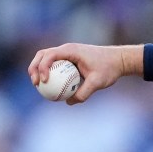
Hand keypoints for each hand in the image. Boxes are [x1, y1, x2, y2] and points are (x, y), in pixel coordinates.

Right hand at [28, 43, 142, 103]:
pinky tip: (50, 88)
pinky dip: (49, 73)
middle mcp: (66, 49)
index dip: (42, 67)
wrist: (118, 60)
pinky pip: (55, 65)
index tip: (45, 81)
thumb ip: (84, 92)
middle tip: (35, 83)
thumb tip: (69, 102)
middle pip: (42, 55)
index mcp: (71, 50)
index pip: (49, 55)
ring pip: (46, 59)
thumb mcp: (98, 82)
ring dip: (39, 70)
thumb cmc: (109, 68)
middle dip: (34, 68)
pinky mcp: (69, 59)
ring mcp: (67, 53)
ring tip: (38, 85)